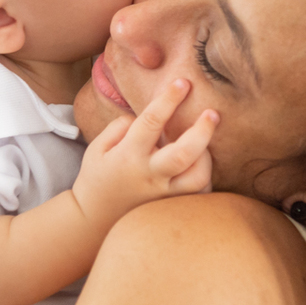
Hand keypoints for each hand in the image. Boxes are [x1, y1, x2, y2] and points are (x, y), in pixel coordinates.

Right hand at [71, 79, 216, 229]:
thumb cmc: (97, 178)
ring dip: (206, 157)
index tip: (182, 83)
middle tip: (212, 113)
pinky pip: (199, 195)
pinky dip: (205, 179)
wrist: (93, 221)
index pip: (151, 122)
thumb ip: (119, 127)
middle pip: (183, 153)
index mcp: (128, 155)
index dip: (168, 99)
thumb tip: (144, 116)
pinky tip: (202, 165)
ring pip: (197, 177)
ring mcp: (163, 194)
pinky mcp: (171, 207)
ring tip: (205, 143)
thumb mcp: (97, 148)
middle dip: (202, 130)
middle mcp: (149, 175)